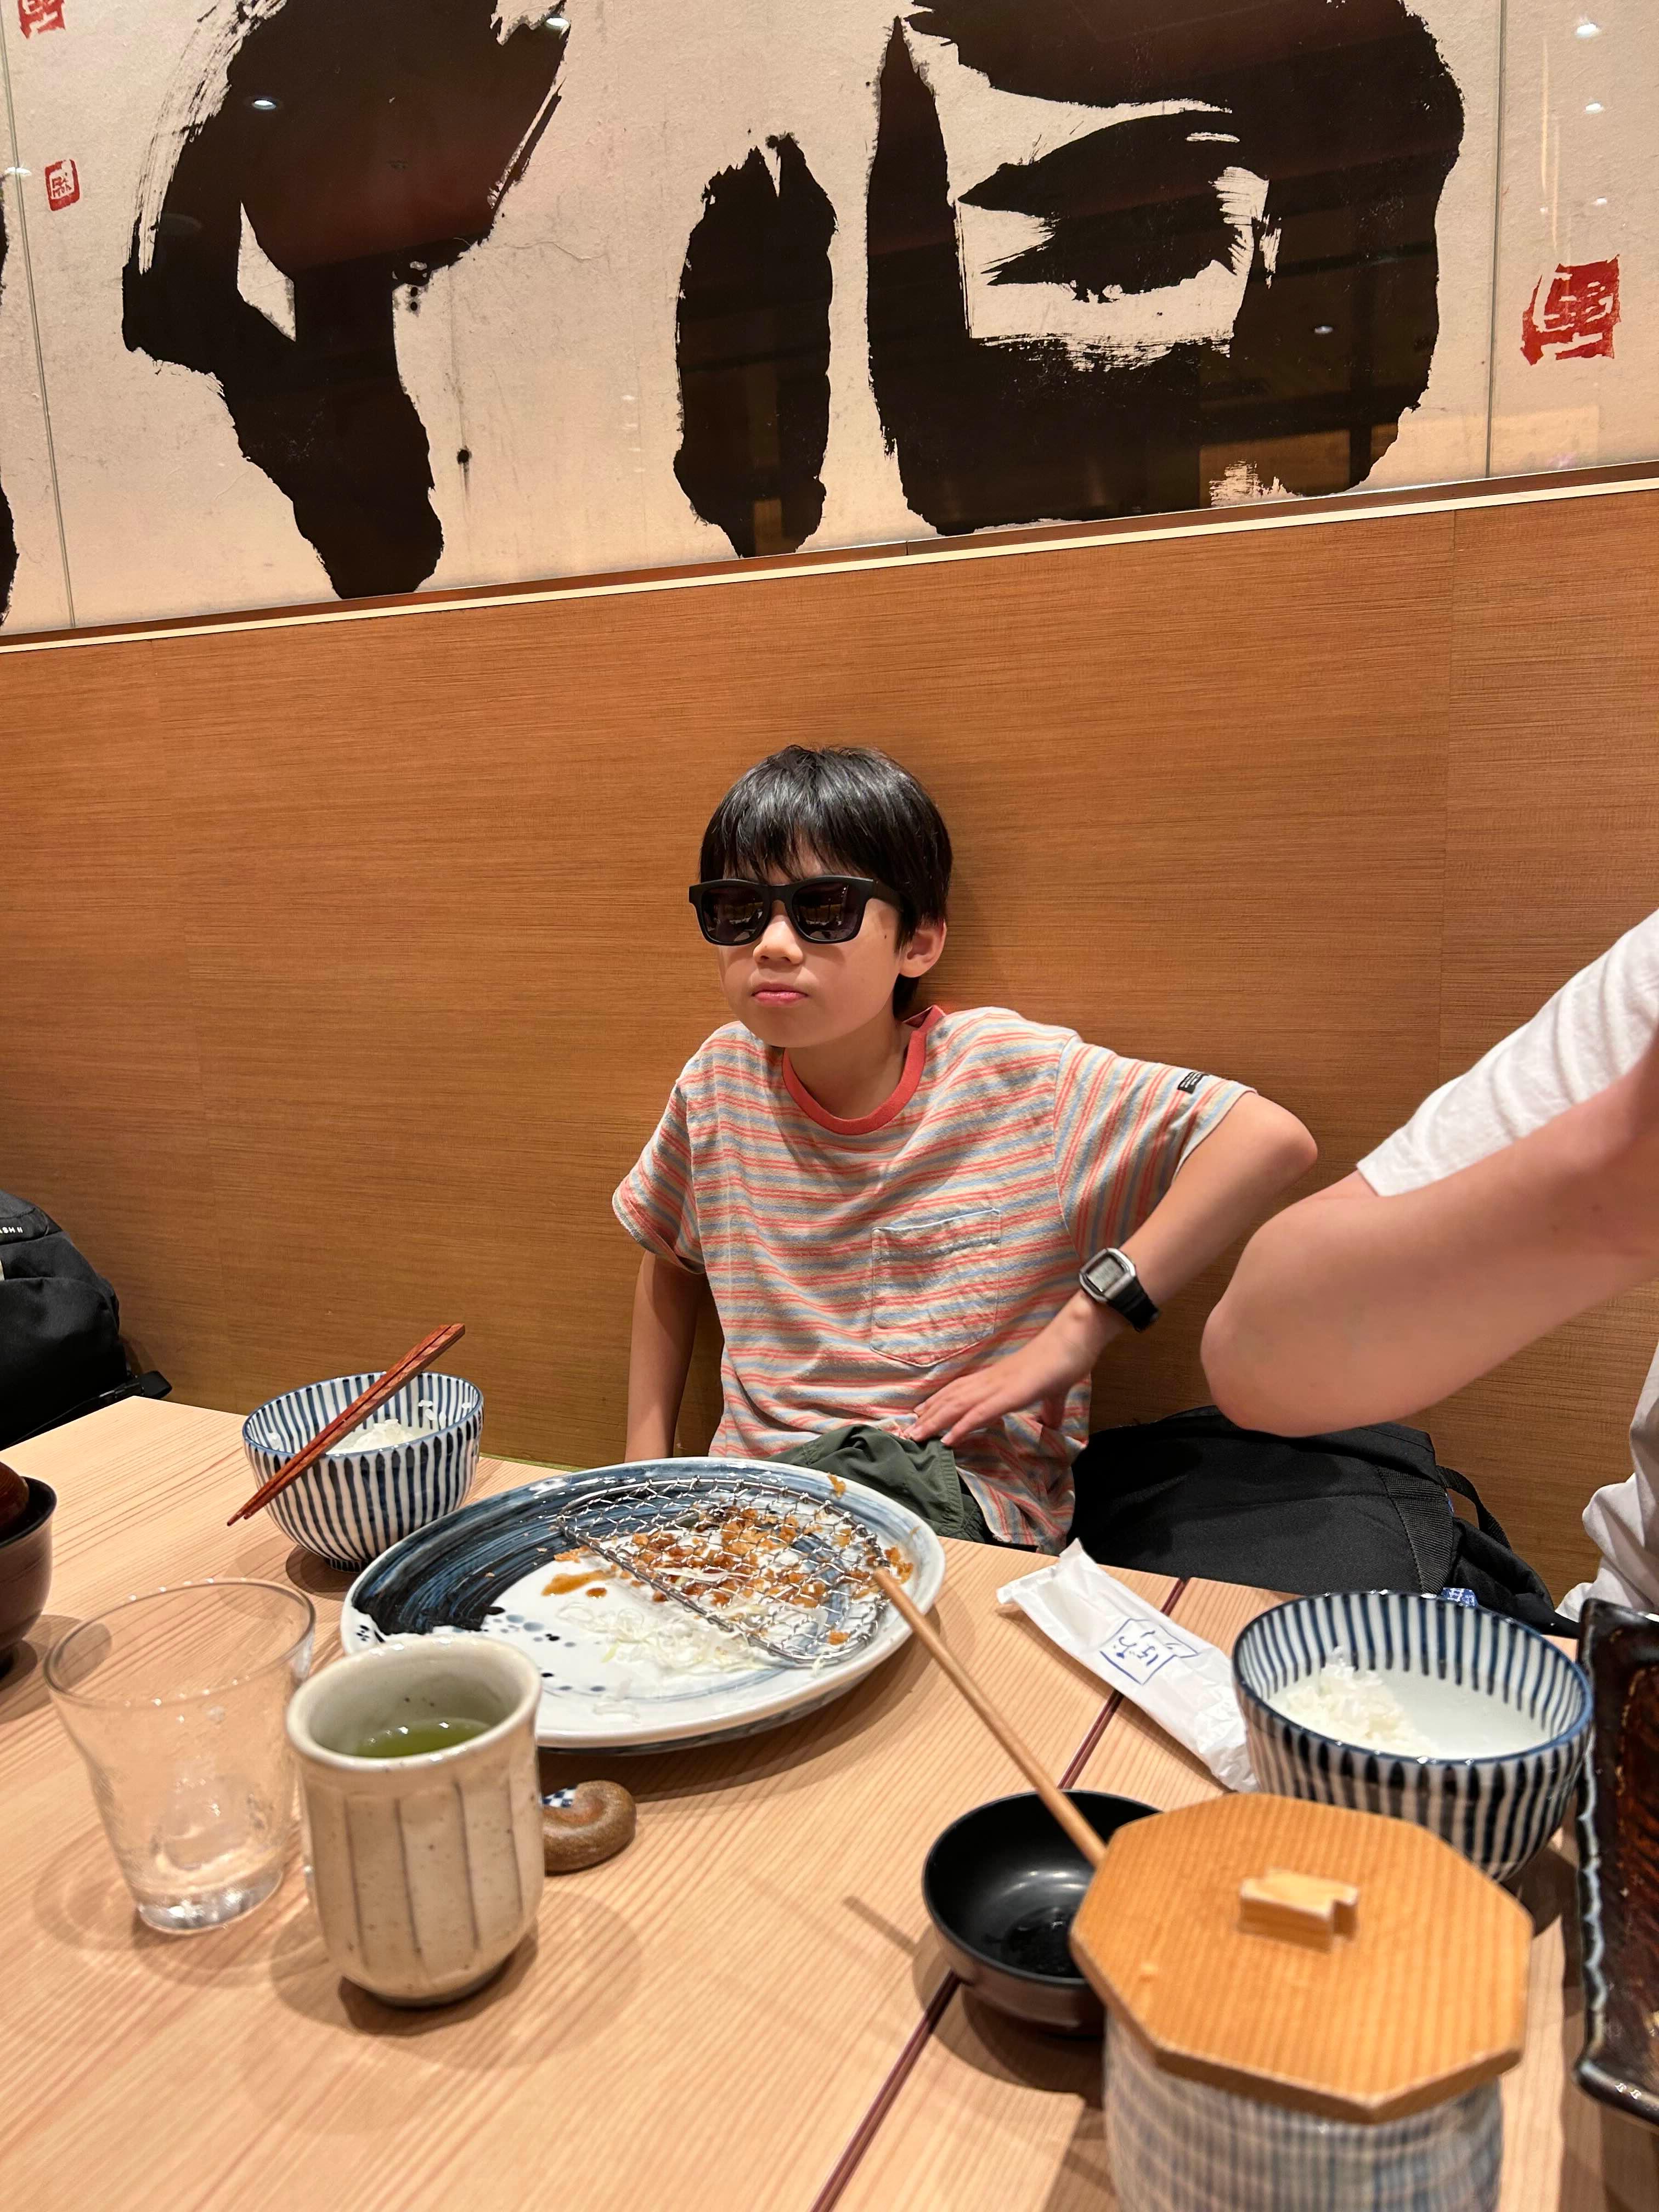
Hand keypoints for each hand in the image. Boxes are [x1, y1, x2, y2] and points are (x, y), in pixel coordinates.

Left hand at [907, 1294, 1115, 1446]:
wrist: (1074, 1340)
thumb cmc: (1063, 1361)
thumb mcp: (1053, 1392)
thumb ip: (1050, 1409)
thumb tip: (1052, 1424)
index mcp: (998, 1378)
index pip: (961, 1391)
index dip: (939, 1403)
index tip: (922, 1414)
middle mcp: (992, 1380)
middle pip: (951, 1399)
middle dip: (928, 1417)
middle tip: (908, 1433)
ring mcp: (999, 1386)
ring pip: (958, 1406)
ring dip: (935, 1423)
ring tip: (916, 1437)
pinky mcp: (1010, 1394)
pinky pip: (980, 1413)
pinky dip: (961, 1427)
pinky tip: (947, 1439)